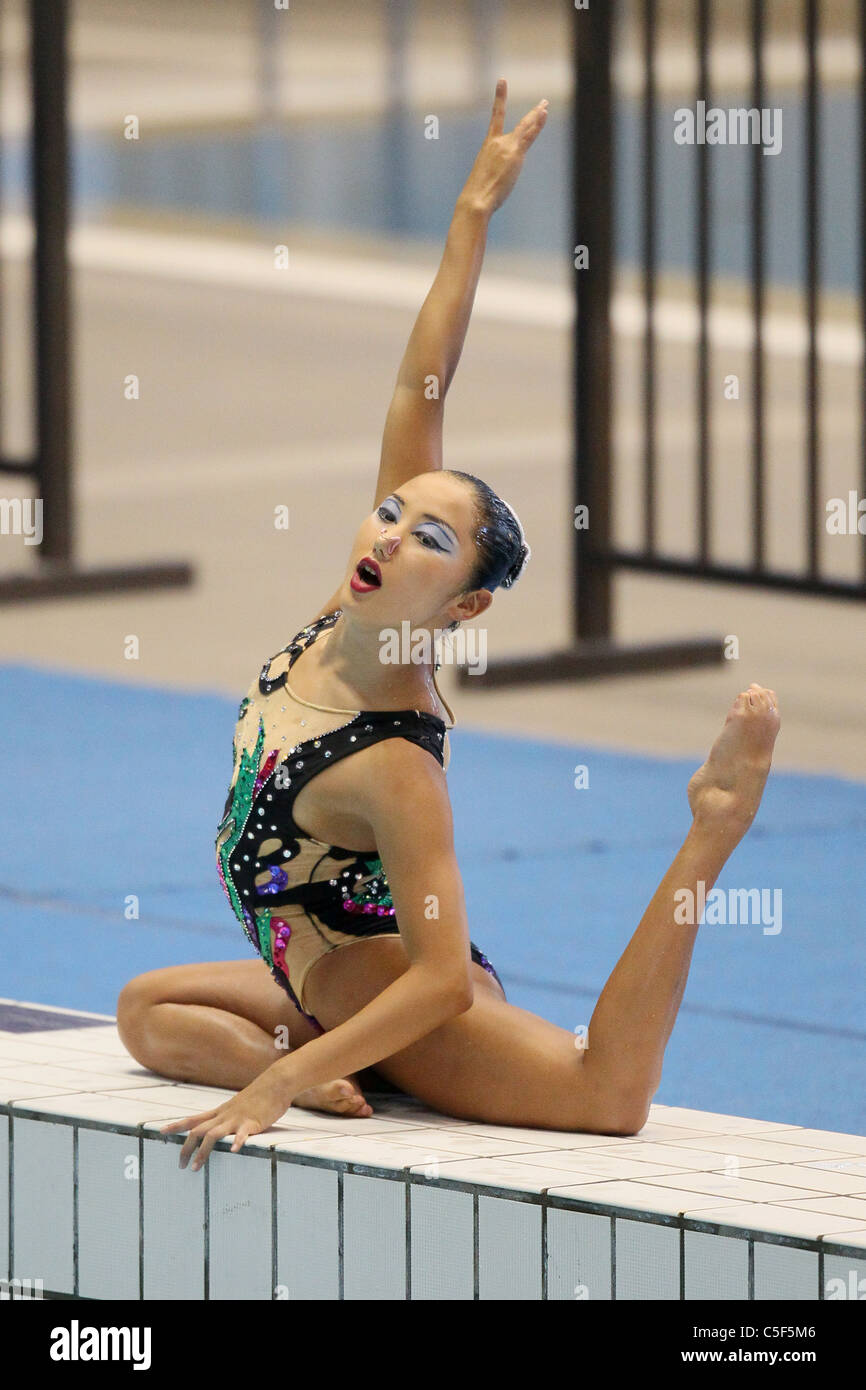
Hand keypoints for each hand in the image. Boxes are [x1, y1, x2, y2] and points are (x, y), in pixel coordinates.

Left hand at [158, 1067, 292, 1170]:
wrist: (276, 1082)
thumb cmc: (259, 1095)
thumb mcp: (238, 1105)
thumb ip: (229, 1116)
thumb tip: (221, 1126)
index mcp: (220, 1111)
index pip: (193, 1119)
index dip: (176, 1125)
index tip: (161, 1132)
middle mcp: (224, 1115)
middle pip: (198, 1130)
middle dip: (186, 1148)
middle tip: (180, 1166)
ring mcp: (237, 1118)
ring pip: (213, 1134)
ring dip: (202, 1151)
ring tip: (196, 1167)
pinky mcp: (252, 1122)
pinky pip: (243, 1133)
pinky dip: (237, 1143)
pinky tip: (234, 1152)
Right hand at [461, 78, 547, 215]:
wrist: (476, 198)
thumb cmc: (477, 195)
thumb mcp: (483, 179)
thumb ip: (493, 173)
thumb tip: (494, 184)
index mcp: (488, 146)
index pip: (496, 118)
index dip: (500, 99)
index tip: (502, 82)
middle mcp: (498, 142)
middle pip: (519, 124)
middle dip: (532, 113)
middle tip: (542, 104)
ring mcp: (508, 147)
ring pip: (526, 127)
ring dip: (537, 115)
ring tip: (546, 105)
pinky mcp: (516, 154)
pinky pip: (529, 135)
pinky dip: (538, 124)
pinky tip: (544, 113)